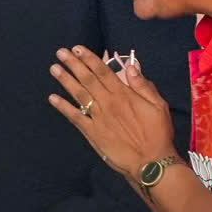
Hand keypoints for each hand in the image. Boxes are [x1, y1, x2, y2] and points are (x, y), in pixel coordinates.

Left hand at [48, 45, 176, 177]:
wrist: (151, 162)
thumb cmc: (158, 133)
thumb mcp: (158, 105)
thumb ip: (143, 85)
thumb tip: (130, 66)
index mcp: (123, 94)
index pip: (103, 71)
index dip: (89, 58)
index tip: (77, 48)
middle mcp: (108, 103)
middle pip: (87, 79)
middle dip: (73, 64)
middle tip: (60, 52)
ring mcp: (98, 118)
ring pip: (79, 94)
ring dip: (66, 80)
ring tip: (54, 68)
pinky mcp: (93, 133)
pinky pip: (75, 117)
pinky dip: (63, 107)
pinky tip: (52, 98)